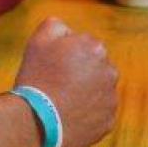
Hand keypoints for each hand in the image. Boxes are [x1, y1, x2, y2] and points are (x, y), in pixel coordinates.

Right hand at [12, 17, 118, 146]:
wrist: (36, 120)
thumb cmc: (37, 77)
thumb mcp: (39, 40)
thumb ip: (56, 25)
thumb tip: (67, 29)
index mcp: (96, 48)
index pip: (84, 49)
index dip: (67, 59)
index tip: (54, 69)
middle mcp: (110, 71)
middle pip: (95, 70)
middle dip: (81, 76)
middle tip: (58, 87)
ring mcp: (111, 98)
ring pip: (99, 93)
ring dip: (86, 95)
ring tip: (63, 104)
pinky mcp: (109, 121)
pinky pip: (98, 116)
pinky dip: (87, 116)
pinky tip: (70, 117)